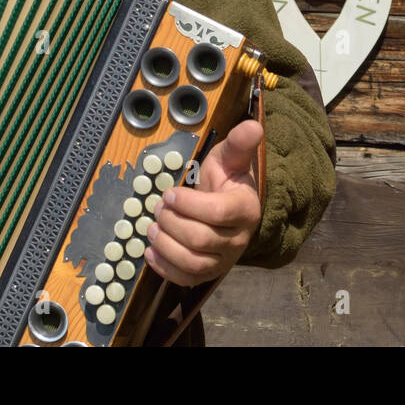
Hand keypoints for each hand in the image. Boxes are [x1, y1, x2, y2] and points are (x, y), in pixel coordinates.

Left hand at [144, 119, 262, 286]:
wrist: (228, 204)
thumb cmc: (225, 179)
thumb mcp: (229, 157)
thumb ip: (239, 143)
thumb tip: (253, 125)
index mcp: (246, 209)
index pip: (217, 212)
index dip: (188, 204)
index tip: (169, 192)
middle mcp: (239, 239)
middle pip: (200, 238)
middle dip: (171, 222)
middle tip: (157, 207)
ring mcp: (224, 260)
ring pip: (192, 262)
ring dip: (165, 245)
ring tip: (151, 228)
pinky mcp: (209, 273)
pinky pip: (187, 279)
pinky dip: (164, 268)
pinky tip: (151, 252)